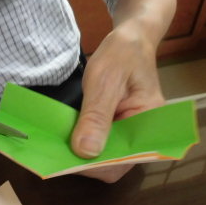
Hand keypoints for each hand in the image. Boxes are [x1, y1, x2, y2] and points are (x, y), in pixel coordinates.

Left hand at [71, 25, 164, 182]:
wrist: (130, 39)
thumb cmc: (122, 54)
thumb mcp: (105, 80)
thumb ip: (97, 116)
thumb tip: (85, 152)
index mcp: (148, 123)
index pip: (124, 159)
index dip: (97, 165)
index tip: (67, 159)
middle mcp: (142, 134)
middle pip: (114, 163)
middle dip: (86, 162)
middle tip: (57, 152)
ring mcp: (129, 133)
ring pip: (105, 156)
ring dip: (82, 154)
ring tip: (59, 146)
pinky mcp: (117, 129)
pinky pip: (101, 144)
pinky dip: (83, 143)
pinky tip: (67, 138)